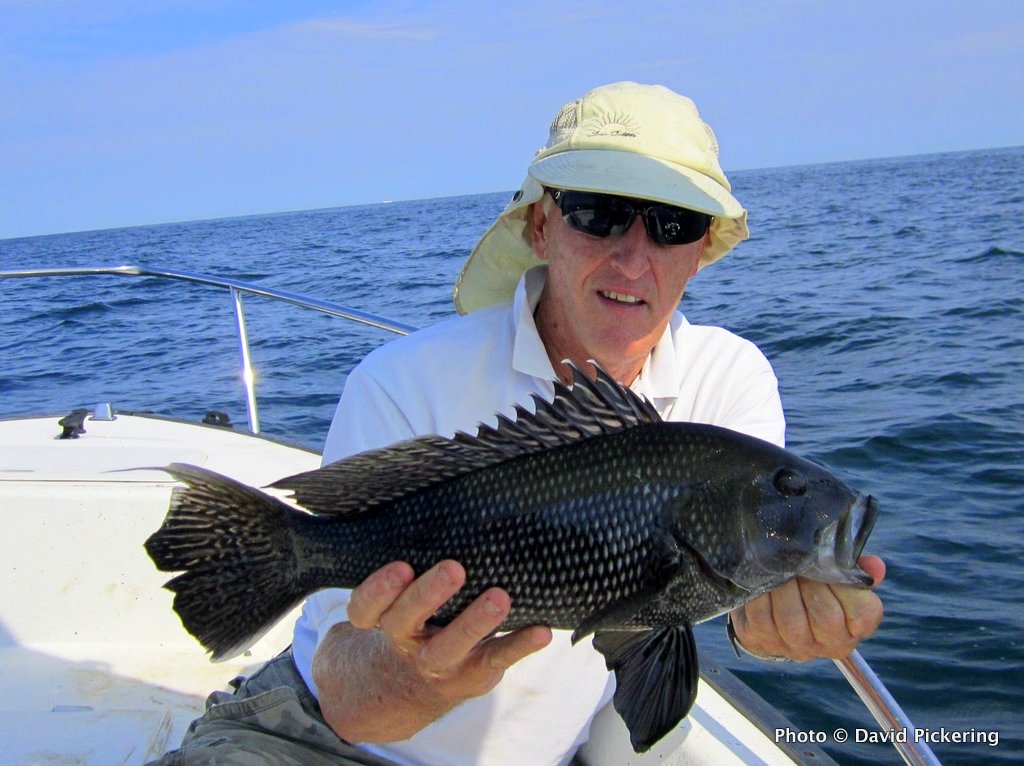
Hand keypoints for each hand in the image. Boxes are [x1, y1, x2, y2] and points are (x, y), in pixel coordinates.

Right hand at [314, 560, 551, 742]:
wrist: (412, 684)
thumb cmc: (413, 619)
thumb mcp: (397, 601)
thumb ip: (410, 571)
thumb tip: (447, 513)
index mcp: (382, 618)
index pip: (366, 607)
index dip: (379, 589)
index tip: (401, 567)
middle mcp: (405, 641)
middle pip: (405, 621)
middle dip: (427, 595)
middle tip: (453, 569)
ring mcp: (438, 662)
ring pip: (450, 646)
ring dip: (475, 622)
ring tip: (499, 598)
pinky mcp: (473, 673)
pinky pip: (496, 659)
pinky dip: (520, 645)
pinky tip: (542, 631)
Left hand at [729, 555, 885, 660]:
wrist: (777, 612)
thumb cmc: (815, 589)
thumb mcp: (838, 577)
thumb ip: (856, 570)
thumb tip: (875, 566)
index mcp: (857, 627)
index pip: (862, 613)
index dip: (844, 586)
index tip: (830, 567)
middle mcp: (831, 644)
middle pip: (826, 617)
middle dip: (810, 584)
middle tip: (801, 565)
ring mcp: (797, 647)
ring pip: (791, 620)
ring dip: (783, 589)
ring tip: (781, 571)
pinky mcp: (765, 641)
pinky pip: (762, 617)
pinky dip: (761, 595)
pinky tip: (763, 583)